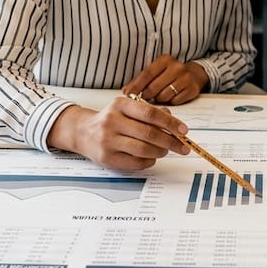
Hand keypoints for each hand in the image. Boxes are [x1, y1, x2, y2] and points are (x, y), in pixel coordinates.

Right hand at [48, 97, 189, 170]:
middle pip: (149, 134)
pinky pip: (135, 162)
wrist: (82, 132)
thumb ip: (150, 112)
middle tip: (182, 146)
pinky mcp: (107, 158)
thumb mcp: (127, 108)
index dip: (171, 123)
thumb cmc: (111, 119)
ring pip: (144, 150)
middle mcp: (112, 121)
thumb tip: (173, 120)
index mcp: (120, 105)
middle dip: (171, 141)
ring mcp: (108, 141)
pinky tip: (151, 157)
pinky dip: (149, 161)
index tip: (183, 131)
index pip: (151, 113)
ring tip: (165, 150)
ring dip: (160, 152)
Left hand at [121, 55, 208, 104]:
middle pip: (154, 87)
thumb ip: (141, 80)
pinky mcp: (192, 89)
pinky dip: (171, 101)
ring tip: (161, 94)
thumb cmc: (170, 73)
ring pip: (164, 96)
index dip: (136, 85)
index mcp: (165, 60)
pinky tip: (172, 96)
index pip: (147, 74)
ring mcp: (186, 78)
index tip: (128, 94)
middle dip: (146, 95)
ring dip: (159, 99)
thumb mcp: (156, 71)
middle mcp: (177, 67)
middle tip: (144, 98)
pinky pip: (175, 101)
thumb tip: (126, 91)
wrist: (195, 74)